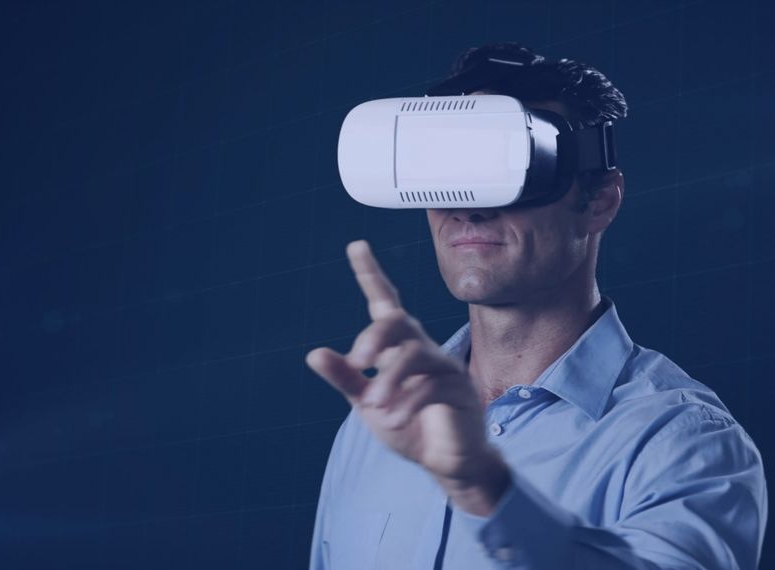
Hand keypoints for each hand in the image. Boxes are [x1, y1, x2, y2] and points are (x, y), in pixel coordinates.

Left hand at [305, 240, 503, 492]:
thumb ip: (347, 378)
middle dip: (373, 336)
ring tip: (374, 405)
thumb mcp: (368, 403)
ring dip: (389, 380)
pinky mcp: (460, 390)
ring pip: (414, 354)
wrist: (444, 462)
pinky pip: (431, 387)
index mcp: (398, 347)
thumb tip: (314, 353)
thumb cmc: (409, 426)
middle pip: (398, 321)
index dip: (371, 274)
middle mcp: (422, 349)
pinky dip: (407, 403)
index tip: (356, 245)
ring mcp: (444, 367)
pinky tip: (393, 420)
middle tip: (357, 361)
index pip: (385, 303)